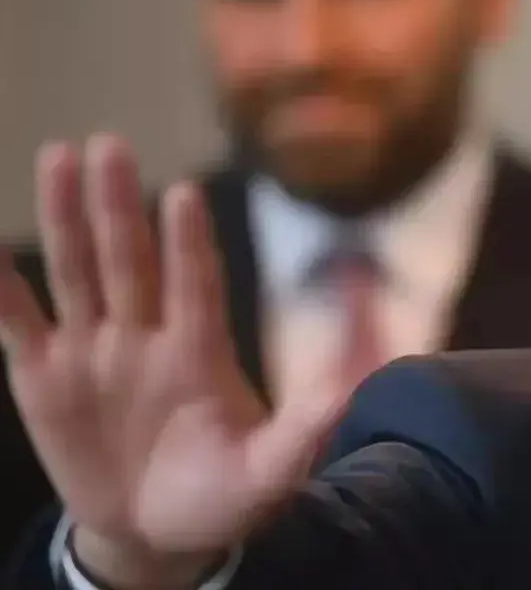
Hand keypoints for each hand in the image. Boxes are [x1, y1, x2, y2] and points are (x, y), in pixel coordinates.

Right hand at [0, 136, 346, 580]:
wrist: (157, 534)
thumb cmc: (221, 499)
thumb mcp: (268, 473)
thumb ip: (301, 432)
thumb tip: (347, 392)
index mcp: (201, 352)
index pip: (195, 284)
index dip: (188, 243)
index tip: (184, 194)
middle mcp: (146, 337)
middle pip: (131, 261)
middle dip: (119, 207)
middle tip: (109, 144)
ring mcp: (94, 351)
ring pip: (77, 272)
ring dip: (67, 218)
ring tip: (60, 157)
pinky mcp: (45, 378)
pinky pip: (18, 322)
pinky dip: (1, 288)